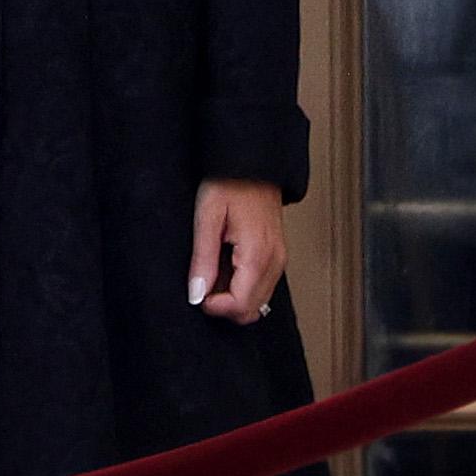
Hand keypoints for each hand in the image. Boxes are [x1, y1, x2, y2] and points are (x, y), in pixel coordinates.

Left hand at [186, 180, 284, 325]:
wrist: (252, 163)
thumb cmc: (230, 182)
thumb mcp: (207, 218)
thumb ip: (202, 260)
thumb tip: (197, 294)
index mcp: (258, 255)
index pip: (240, 306)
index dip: (214, 306)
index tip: (198, 291)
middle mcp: (274, 262)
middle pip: (251, 311)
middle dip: (224, 306)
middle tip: (204, 281)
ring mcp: (279, 259)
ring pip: (258, 303)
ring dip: (233, 297)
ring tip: (215, 270)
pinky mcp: (277, 256)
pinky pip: (261, 287)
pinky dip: (242, 286)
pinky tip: (227, 266)